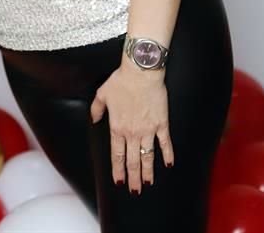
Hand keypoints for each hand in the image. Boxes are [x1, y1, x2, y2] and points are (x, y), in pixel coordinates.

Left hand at [90, 61, 173, 193]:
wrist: (141, 71)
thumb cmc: (121, 80)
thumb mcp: (102, 93)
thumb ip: (96, 109)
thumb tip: (94, 120)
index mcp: (117, 127)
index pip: (117, 155)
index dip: (118, 170)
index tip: (120, 181)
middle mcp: (132, 133)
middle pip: (133, 161)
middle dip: (133, 178)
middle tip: (135, 191)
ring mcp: (148, 130)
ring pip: (148, 156)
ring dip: (148, 172)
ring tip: (148, 183)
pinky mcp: (162, 124)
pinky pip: (165, 143)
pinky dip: (167, 155)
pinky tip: (169, 165)